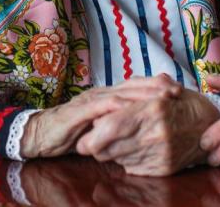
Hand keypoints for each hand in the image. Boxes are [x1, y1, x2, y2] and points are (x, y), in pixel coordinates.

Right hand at [22, 75, 182, 158]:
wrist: (41, 135)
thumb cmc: (72, 133)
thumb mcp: (100, 127)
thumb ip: (118, 123)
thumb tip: (142, 127)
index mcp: (106, 95)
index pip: (135, 86)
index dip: (156, 86)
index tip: (177, 90)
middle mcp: (101, 93)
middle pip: (133, 85)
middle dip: (156, 87)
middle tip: (177, 90)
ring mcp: (91, 100)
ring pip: (122, 93)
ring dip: (144, 94)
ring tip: (162, 97)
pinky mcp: (81, 111)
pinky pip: (102, 106)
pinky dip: (119, 106)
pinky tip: (133, 107)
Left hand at [76, 88, 219, 175]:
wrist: (210, 126)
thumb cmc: (181, 103)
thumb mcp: (157, 90)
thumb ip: (128, 97)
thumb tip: (99, 116)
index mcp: (153, 108)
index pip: (110, 127)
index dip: (92, 133)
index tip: (86, 132)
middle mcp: (156, 134)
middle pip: (109, 147)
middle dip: (95, 144)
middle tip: (94, 137)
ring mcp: (160, 154)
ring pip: (117, 158)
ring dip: (111, 151)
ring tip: (118, 139)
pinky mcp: (162, 169)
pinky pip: (131, 167)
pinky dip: (126, 158)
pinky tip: (135, 147)